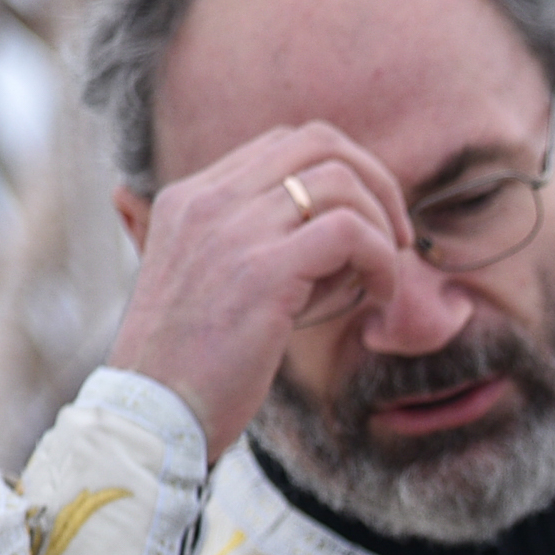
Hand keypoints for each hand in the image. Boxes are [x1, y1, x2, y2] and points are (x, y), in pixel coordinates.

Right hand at [106, 122, 426, 455]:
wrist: (155, 413)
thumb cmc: (191, 365)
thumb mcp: (204, 285)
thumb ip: (243, 247)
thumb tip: (327, 235)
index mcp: (190, 197)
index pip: (284, 144)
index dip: (343, 172)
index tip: (369, 222)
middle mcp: (208, 200)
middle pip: (318, 142)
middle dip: (376, 182)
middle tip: (399, 236)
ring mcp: (233, 230)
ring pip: (340, 182)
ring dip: (382, 227)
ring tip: (383, 279)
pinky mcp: (264, 270)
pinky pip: (350, 232)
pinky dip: (381, 260)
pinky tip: (381, 296)